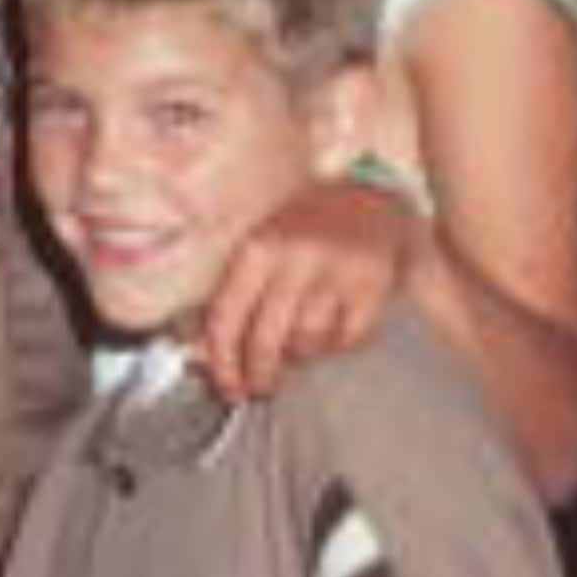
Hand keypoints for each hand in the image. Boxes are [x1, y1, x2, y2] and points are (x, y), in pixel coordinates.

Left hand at [193, 177, 417, 401]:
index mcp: (258, 248)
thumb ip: (232, 295)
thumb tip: (203, 352)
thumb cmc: (305, 224)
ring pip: (307, 344)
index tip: (227, 385)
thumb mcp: (260, 245)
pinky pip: (347, 340)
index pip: (226, 319)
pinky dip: (337, 344)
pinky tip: (332, 329)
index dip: (223, 363)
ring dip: (300, 354)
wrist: (367, 191)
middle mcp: (294, 259)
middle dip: (260, 373)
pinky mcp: (373, 286)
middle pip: (265, 341)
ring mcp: (336, 273)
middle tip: (260, 385)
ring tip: (299, 342)